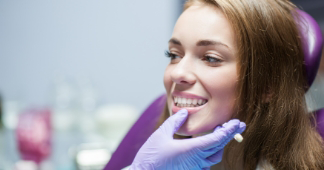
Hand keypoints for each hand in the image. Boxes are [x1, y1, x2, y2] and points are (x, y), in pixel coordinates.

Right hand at [130, 109, 245, 169]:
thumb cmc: (151, 157)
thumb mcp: (161, 135)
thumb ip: (174, 122)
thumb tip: (185, 113)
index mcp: (191, 149)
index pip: (216, 139)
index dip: (228, 130)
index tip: (237, 122)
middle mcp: (196, 160)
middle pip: (219, 147)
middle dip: (229, 134)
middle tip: (237, 124)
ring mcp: (194, 168)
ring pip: (214, 156)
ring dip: (220, 144)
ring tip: (221, 133)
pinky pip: (206, 163)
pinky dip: (210, 153)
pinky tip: (207, 147)